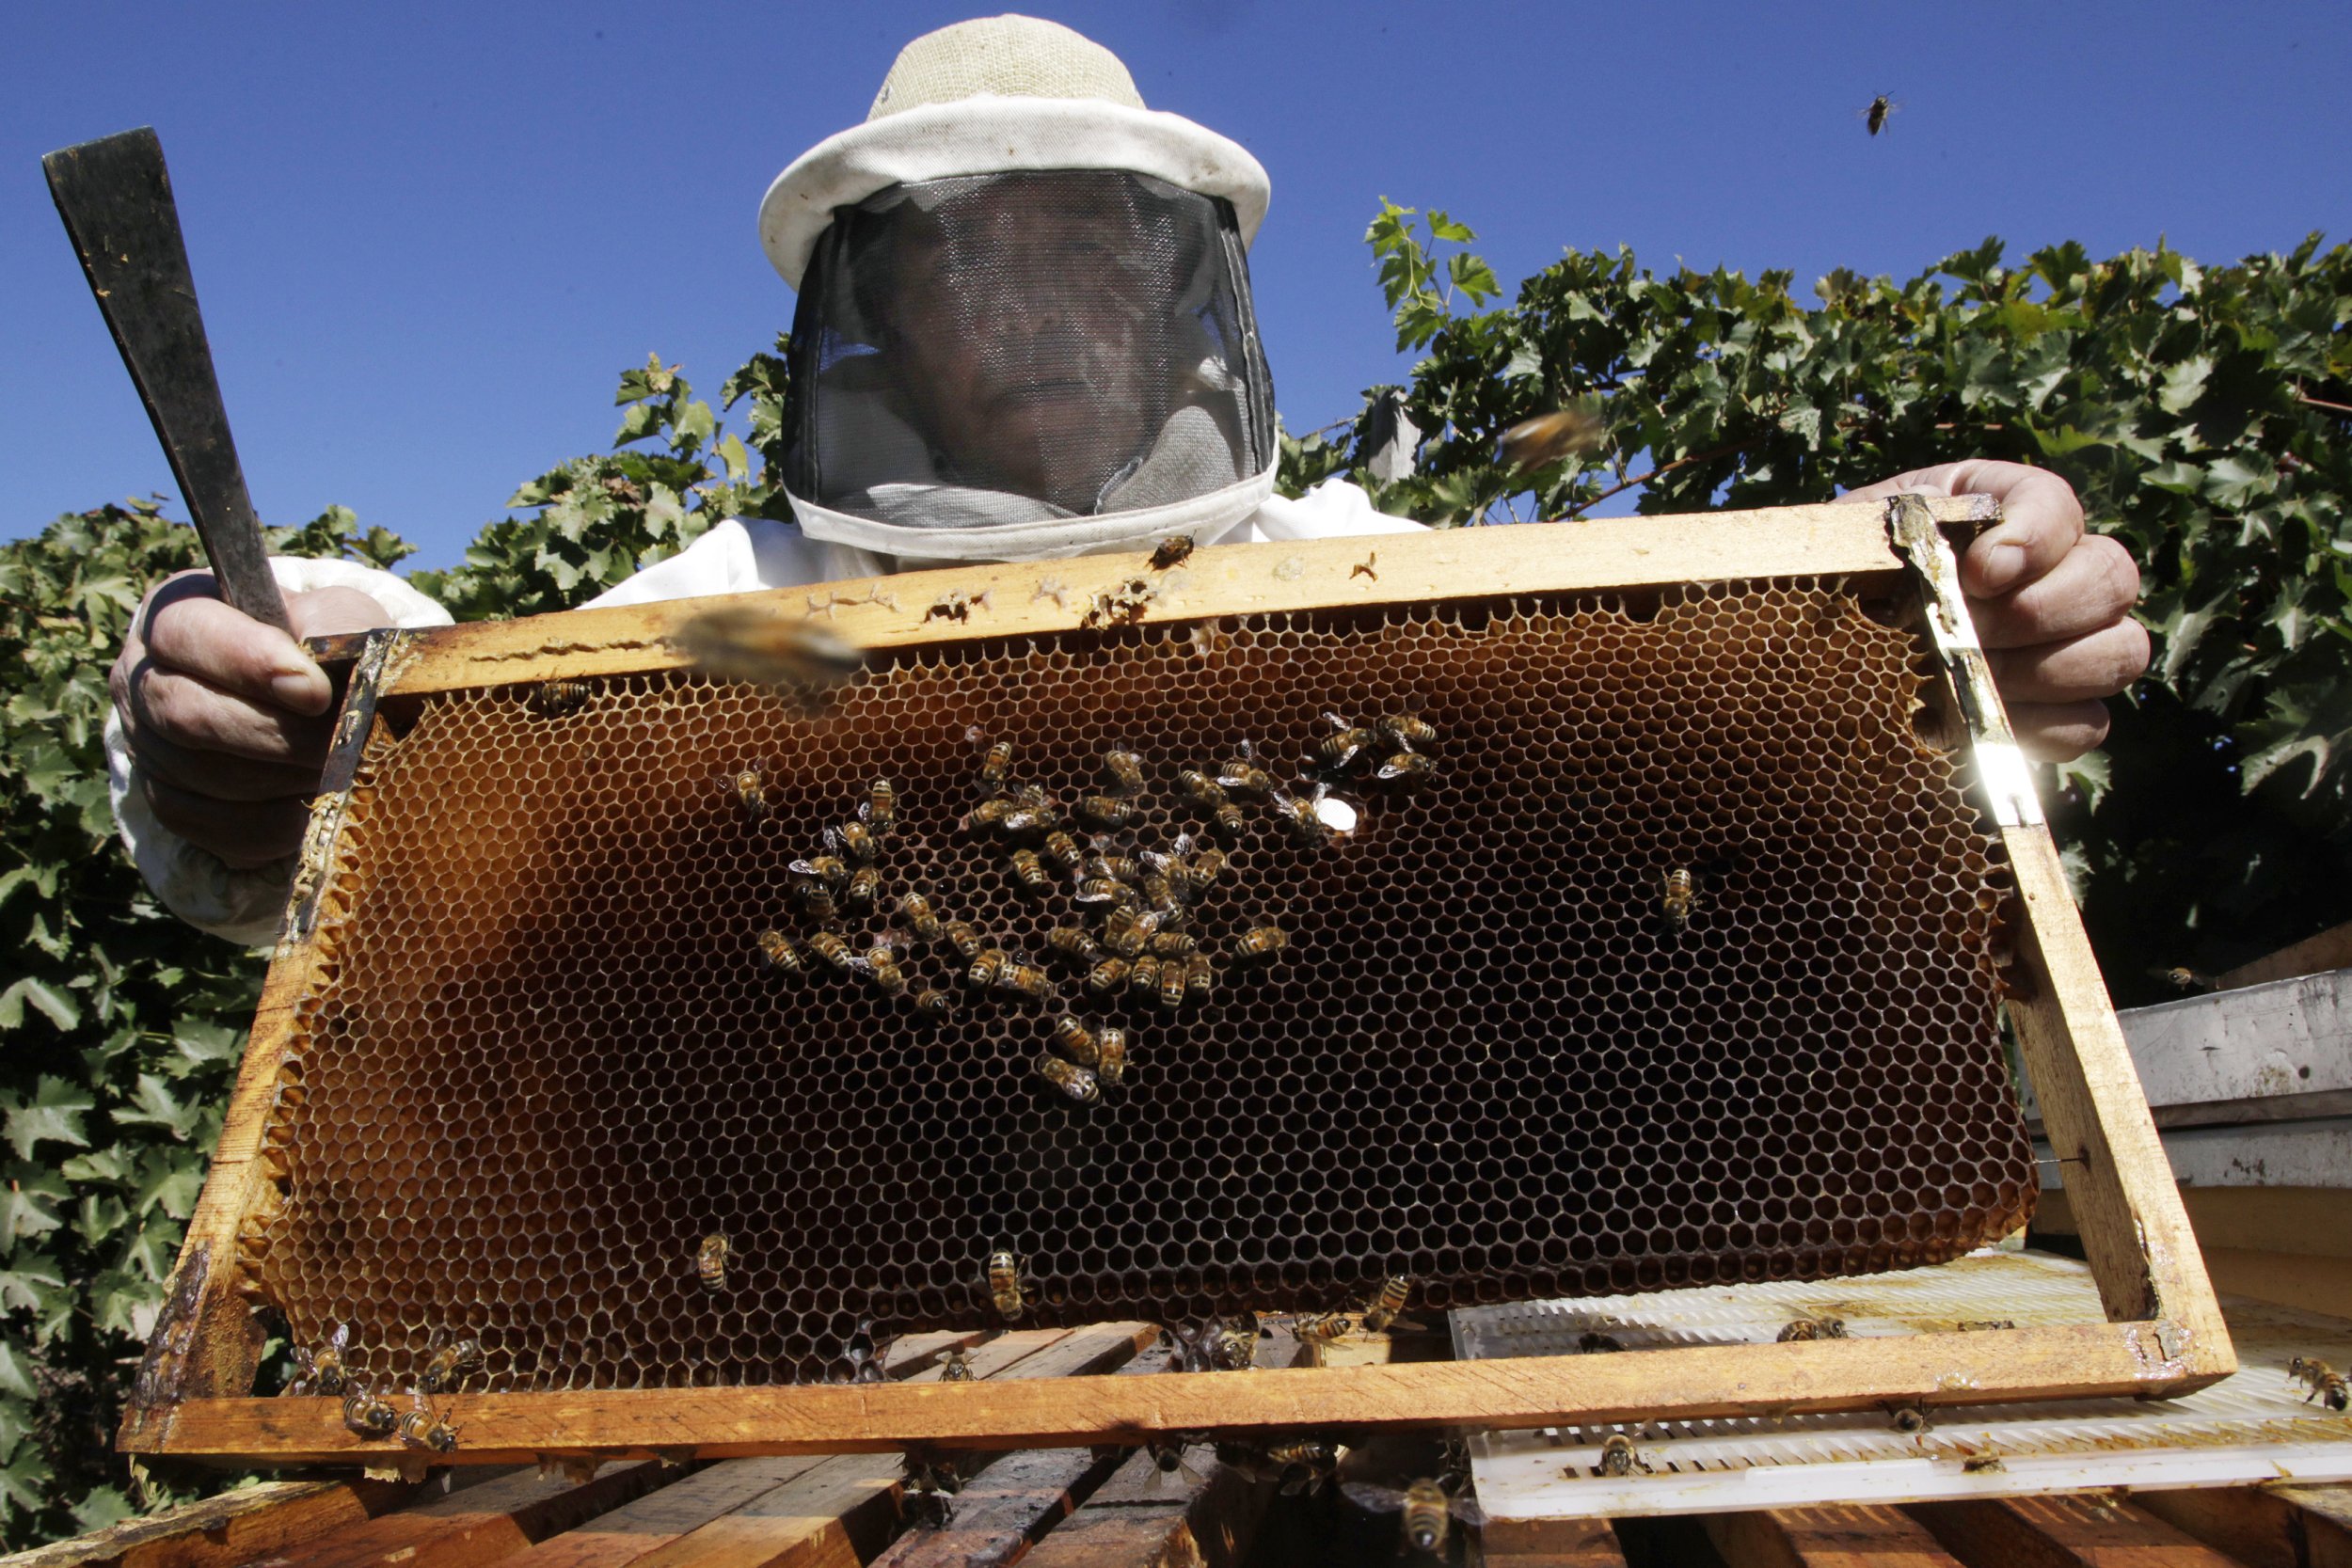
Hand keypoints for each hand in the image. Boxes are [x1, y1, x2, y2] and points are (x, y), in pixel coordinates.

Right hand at [110, 572, 392, 867]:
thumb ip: (332, 631)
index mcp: (176, 613)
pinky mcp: (170, 805)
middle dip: (278, 735)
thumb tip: (316, 688)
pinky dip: (280, 822)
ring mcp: (147, 746)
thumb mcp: (338, 620)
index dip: (248, 662)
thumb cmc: (330, 650)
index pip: (186, 631)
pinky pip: (217, 827)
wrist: (330, 706)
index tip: (315, 692)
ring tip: (344, 772)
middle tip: (345, 746)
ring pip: (203, 776)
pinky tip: (321, 807)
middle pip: (185, 713)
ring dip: (287, 780)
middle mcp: (143, 677)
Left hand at [1843, 461, 2145, 761]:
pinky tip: (1975, 725)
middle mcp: (2054, 568)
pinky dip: (2038, 728)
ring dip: (2043, 671)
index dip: (2034, 538)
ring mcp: (2067, 641)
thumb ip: (1892, 530)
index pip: (2056, 505)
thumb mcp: (1850, 541)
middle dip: (2040, 612)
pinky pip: (2087, 723)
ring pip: (2118, 651)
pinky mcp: (2057, 711)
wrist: (1812, 650)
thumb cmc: (1837, 584)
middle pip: (2113, 578)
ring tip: (1964, 683)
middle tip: (1965, 637)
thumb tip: (1947, 554)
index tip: (1978, 573)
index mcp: (2000, 509)